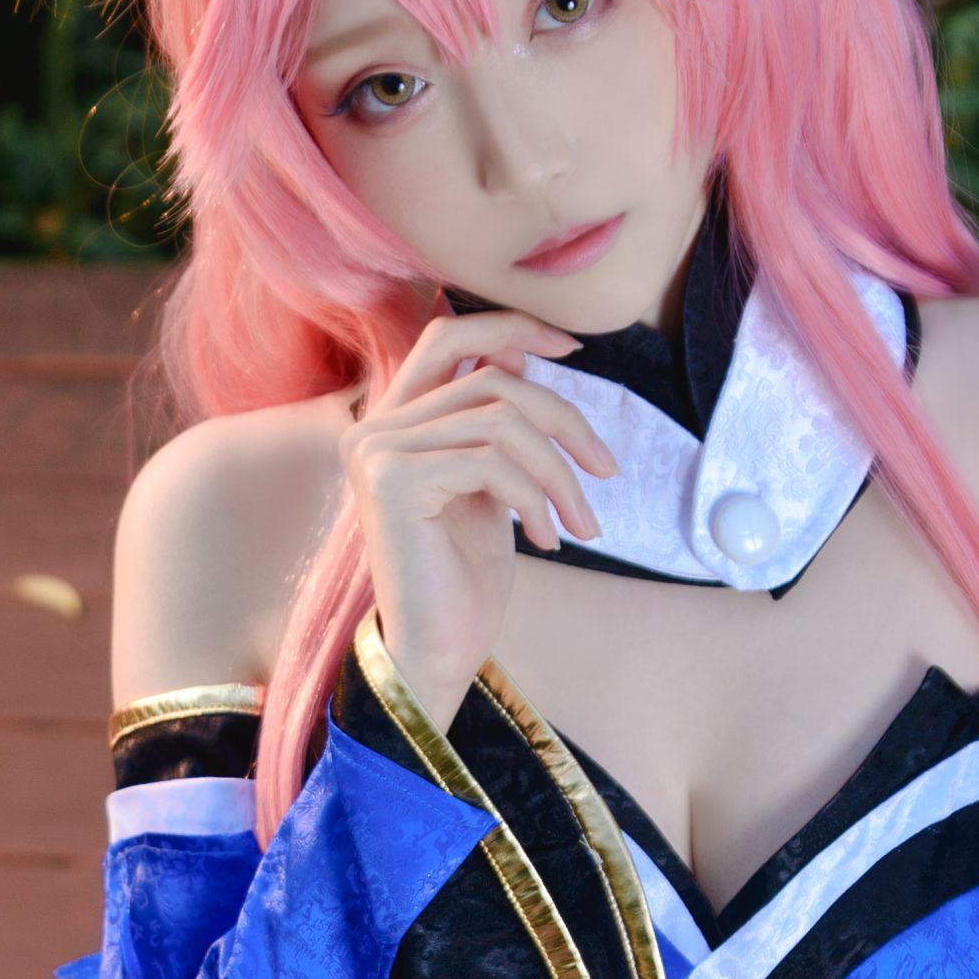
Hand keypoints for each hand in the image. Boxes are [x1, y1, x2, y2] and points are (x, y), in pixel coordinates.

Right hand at [346, 307, 617, 730]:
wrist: (436, 651)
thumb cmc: (463, 576)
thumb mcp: (489, 483)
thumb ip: (491, 422)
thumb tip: (515, 351)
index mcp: (391, 422)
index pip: (447, 336)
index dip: (511, 326)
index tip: (574, 345)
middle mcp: (372, 429)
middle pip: (493, 379)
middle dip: (565, 420)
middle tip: (606, 471)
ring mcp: (377, 452)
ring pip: (501, 421)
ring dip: (559, 473)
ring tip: (581, 522)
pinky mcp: (393, 481)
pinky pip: (492, 461)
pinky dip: (536, 499)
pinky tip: (546, 538)